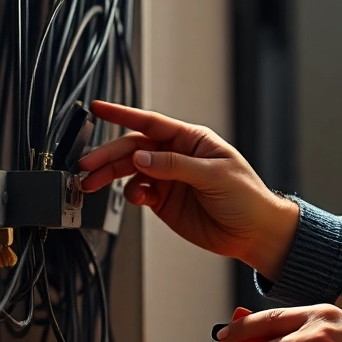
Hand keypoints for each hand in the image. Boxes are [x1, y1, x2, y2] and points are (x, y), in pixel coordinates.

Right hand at [77, 100, 300, 278]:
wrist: (254, 233)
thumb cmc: (247, 197)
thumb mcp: (214, 175)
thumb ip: (175, 165)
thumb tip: (141, 158)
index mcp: (191, 140)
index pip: (151, 122)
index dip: (123, 114)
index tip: (99, 108)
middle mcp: (177, 156)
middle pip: (133, 148)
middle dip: (107, 155)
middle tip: (87, 165)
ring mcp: (169, 179)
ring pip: (130, 171)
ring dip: (110, 176)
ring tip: (92, 184)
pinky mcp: (164, 201)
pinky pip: (138, 192)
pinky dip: (130, 194)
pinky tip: (135, 198)